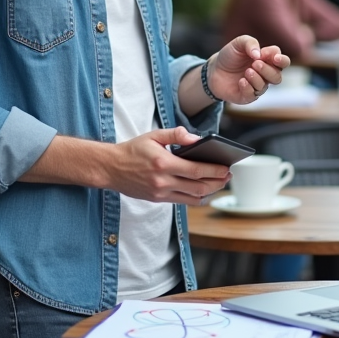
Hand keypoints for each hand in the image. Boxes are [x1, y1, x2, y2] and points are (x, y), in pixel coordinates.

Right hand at [104, 126, 229, 204]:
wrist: (110, 168)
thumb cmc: (132, 149)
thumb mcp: (153, 136)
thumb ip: (176, 135)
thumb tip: (196, 139)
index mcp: (163, 163)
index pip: (196, 170)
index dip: (215, 171)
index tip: (227, 168)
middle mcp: (163, 181)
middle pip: (199, 186)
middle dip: (217, 182)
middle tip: (228, 176)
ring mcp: (160, 193)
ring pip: (193, 197)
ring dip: (209, 192)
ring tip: (219, 183)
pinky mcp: (157, 199)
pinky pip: (182, 202)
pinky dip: (196, 197)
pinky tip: (203, 190)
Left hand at [207, 35, 289, 104]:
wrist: (213, 70)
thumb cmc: (230, 56)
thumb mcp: (238, 43)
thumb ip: (250, 43)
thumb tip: (259, 55)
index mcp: (267, 61)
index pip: (283, 61)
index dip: (279, 58)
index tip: (266, 54)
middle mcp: (265, 75)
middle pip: (277, 76)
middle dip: (268, 70)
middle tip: (255, 63)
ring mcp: (256, 86)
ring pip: (265, 86)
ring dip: (257, 78)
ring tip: (247, 71)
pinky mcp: (247, 96)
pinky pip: (253, 95)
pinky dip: (248, 87)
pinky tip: (241, 81)